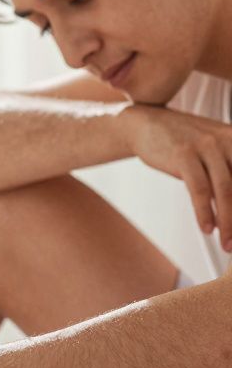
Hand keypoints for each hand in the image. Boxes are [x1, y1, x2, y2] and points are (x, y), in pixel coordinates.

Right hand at [124, 104, 231, 250]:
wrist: (144, 124)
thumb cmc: (179, 141)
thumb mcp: (210, 152)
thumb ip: (225, 174)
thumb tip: (229, 210)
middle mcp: (227, 140)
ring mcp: (206, 146)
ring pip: (225, 190)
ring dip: (228, 222)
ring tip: (227, 243)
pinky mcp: (184, 155)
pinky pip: (199, 189)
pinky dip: (204, 212)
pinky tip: (207, 228)